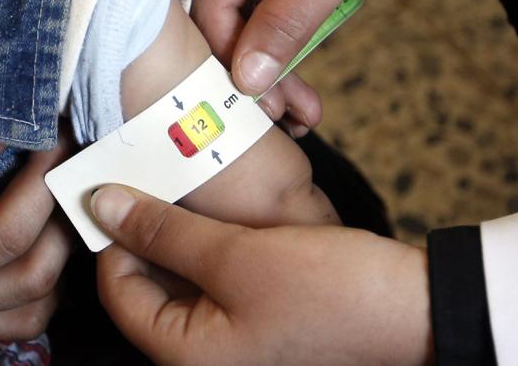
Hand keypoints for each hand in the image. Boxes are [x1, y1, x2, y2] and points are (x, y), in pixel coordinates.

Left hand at [90, 184, 432, 364]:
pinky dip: (218, 240)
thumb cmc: (329, 292)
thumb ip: (162, 231)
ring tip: (195, 179)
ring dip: (186, 228)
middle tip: (157, 170)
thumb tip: (102, 205)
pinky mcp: (261, 318)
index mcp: (184, 354)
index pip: (116, 289)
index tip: (122, 180)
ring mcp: (234, 338)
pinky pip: (220, 276)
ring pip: (185, 274)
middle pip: (148, 283)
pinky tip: (231, 205)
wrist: (415, 311)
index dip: (115, 233)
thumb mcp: (236, 255)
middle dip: (152, 227)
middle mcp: (203, 354)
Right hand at [191, 0, 517, 133]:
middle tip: (286, 118)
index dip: (229, 55)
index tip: (262, 104)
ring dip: (267, 75)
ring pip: (237, 29)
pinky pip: (259, 25)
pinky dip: (280, 59)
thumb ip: (289, 17)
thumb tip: (246, 79)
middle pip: (215, 18)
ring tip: (303, 115)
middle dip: (248, 72)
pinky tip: (300, 95)